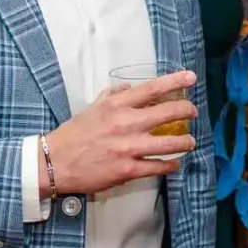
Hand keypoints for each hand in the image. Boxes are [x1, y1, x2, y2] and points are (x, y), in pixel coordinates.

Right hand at [46, 70, 198, 195]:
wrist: (55, 162)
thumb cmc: (73, 135)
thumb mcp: (92, 108)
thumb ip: (113, 96)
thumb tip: (130, 88)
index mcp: (116, 106)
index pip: (152, 89)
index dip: (175, 81)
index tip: (190, 78)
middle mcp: (125, 124)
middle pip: (168, 113)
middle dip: (186, 111)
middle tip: (192, 112)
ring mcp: (128, 148)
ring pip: (169, 143)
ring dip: (184, 142)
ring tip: (190, 141)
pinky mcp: (127, 170)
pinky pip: (157, 166)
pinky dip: (170, 165)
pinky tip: (174, 163)